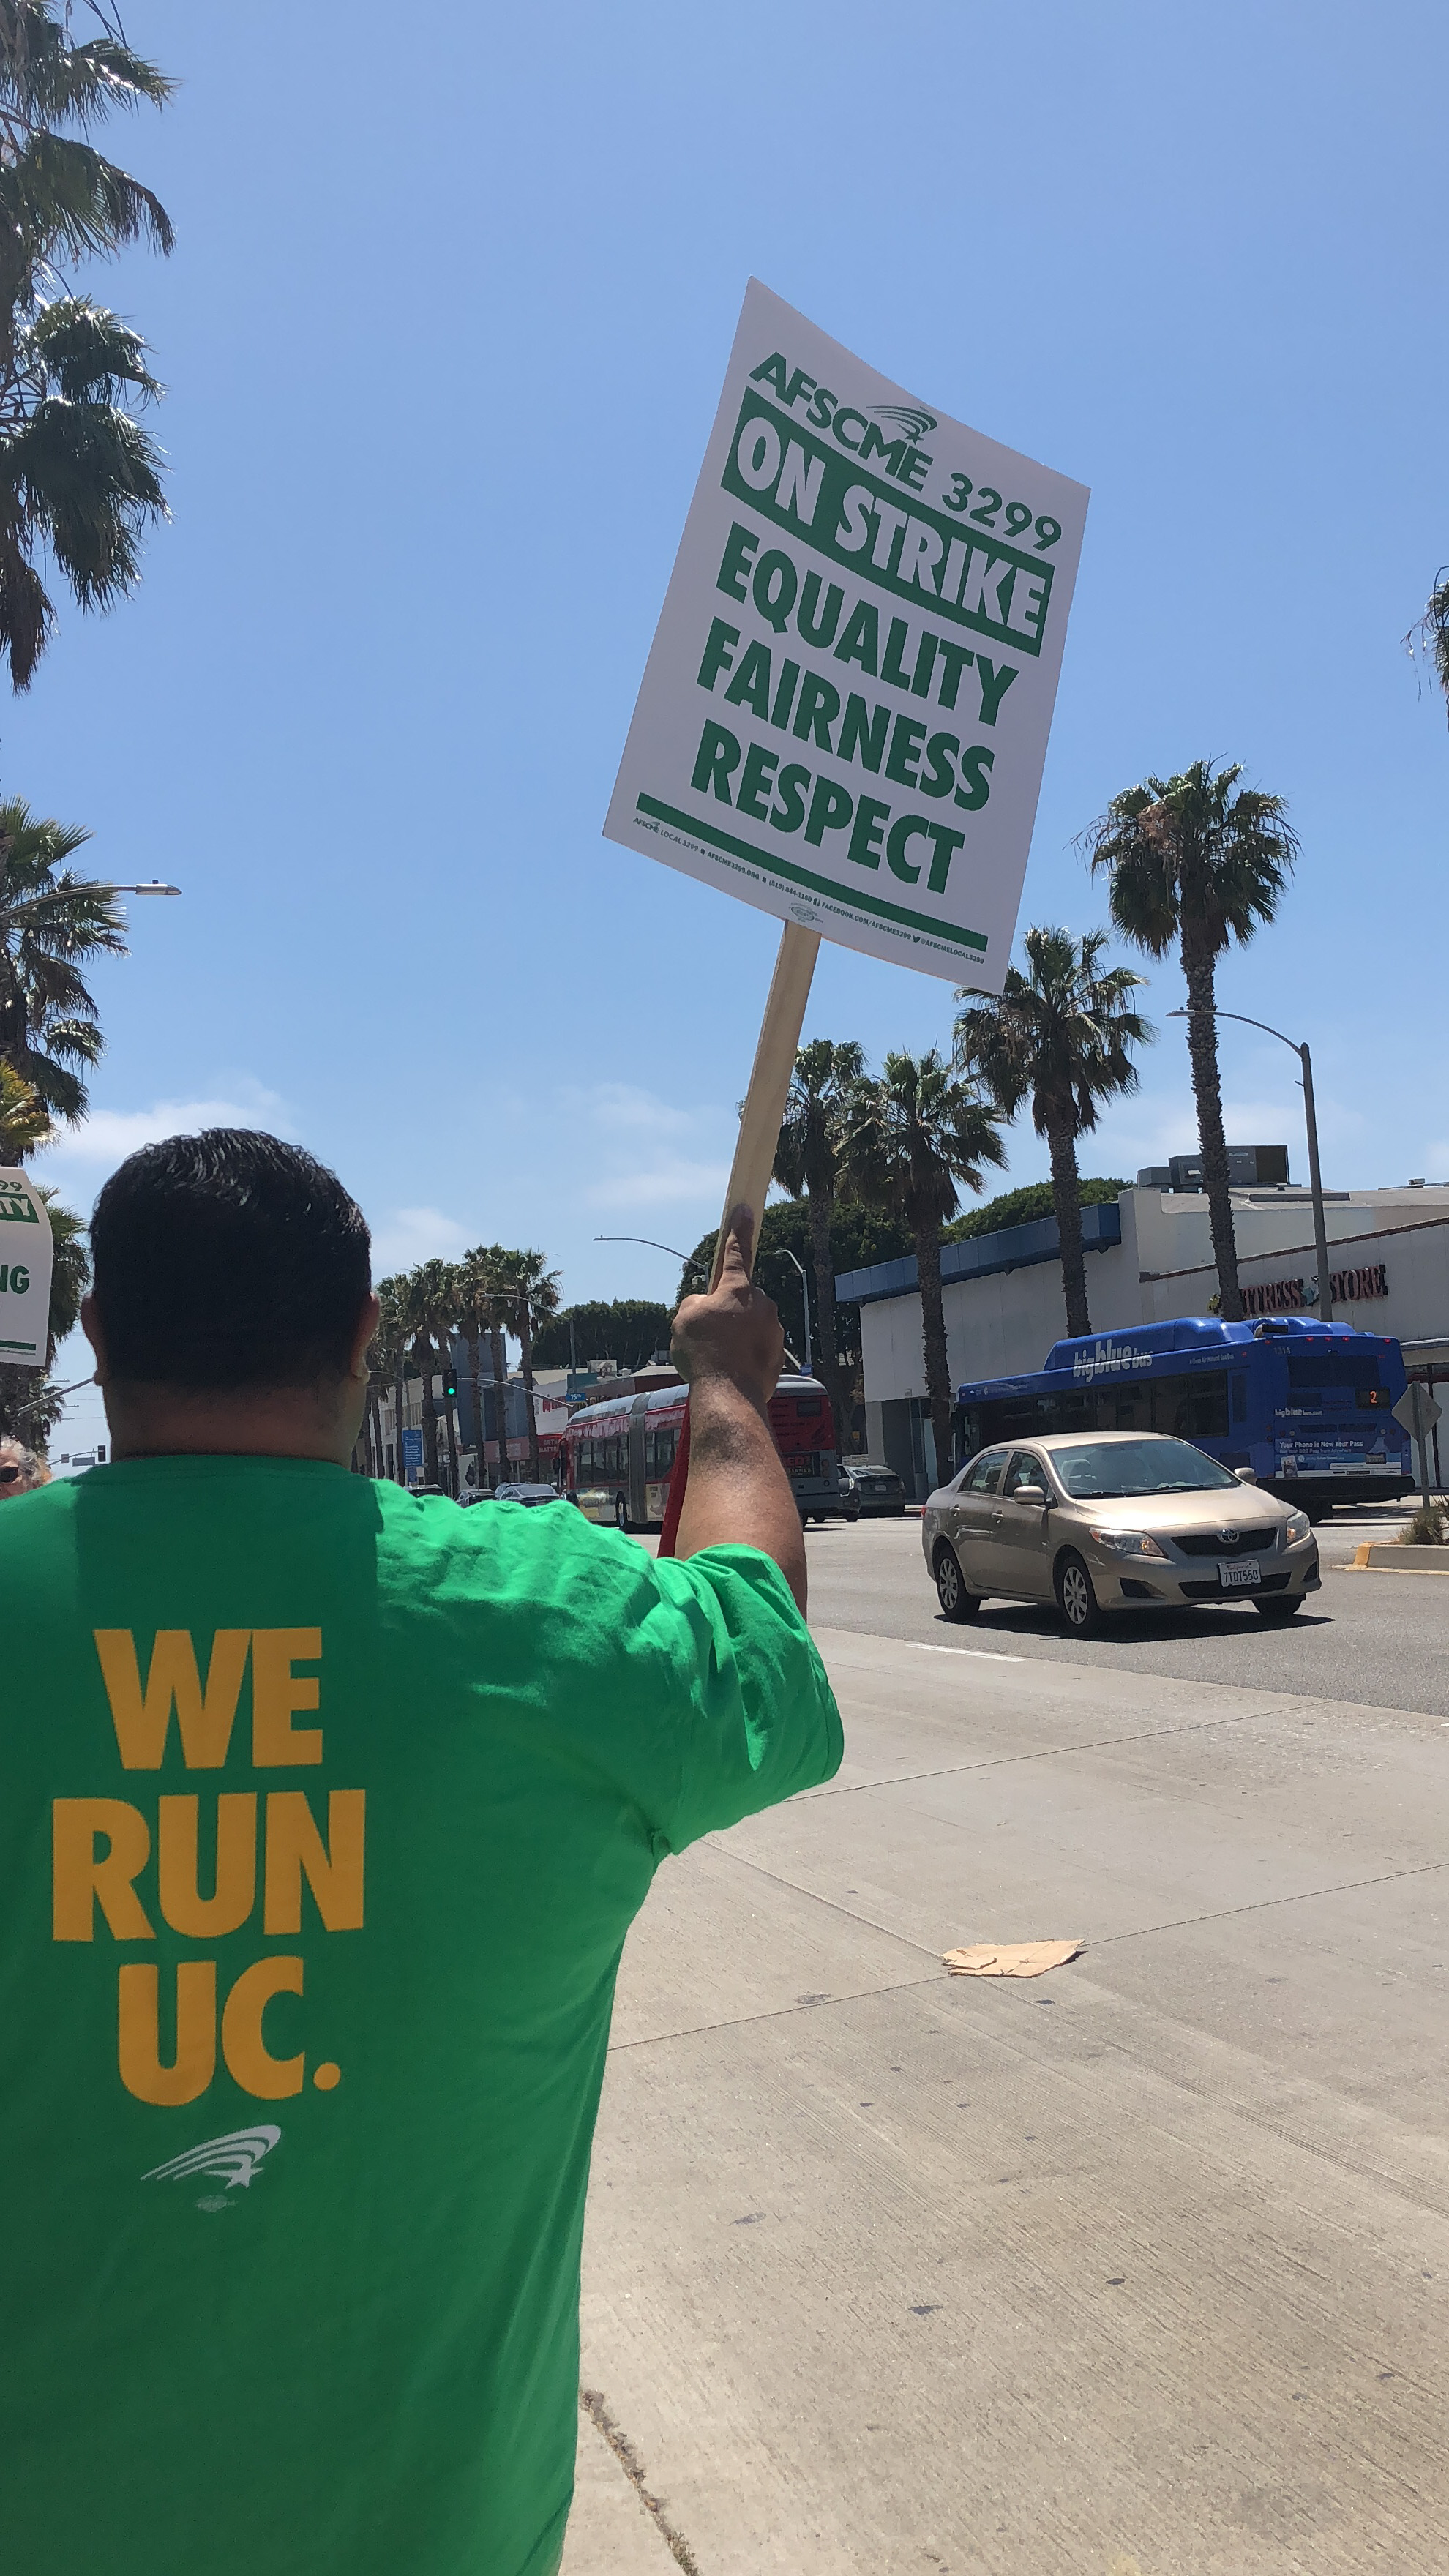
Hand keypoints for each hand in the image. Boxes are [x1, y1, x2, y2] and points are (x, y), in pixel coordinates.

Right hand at [670, 1207, 784, 1412]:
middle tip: (708, 1332)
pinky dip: (744, 1354)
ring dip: (735, 1334)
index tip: (745, 1209)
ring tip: (717, 1357)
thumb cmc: (704, 1353)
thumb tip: (705, 1303)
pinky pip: (757, 1347)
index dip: (739, 1229)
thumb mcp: (684, 1318)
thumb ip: (695, 1301)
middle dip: (726, 1309)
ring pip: (749, 1324)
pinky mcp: (777, 1353)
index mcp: (738, 1289)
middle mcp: (761, 1303)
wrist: (729, 1396)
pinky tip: (730, 1369)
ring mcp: (773, 1329)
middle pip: (740, 1298)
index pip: (738, 1251)